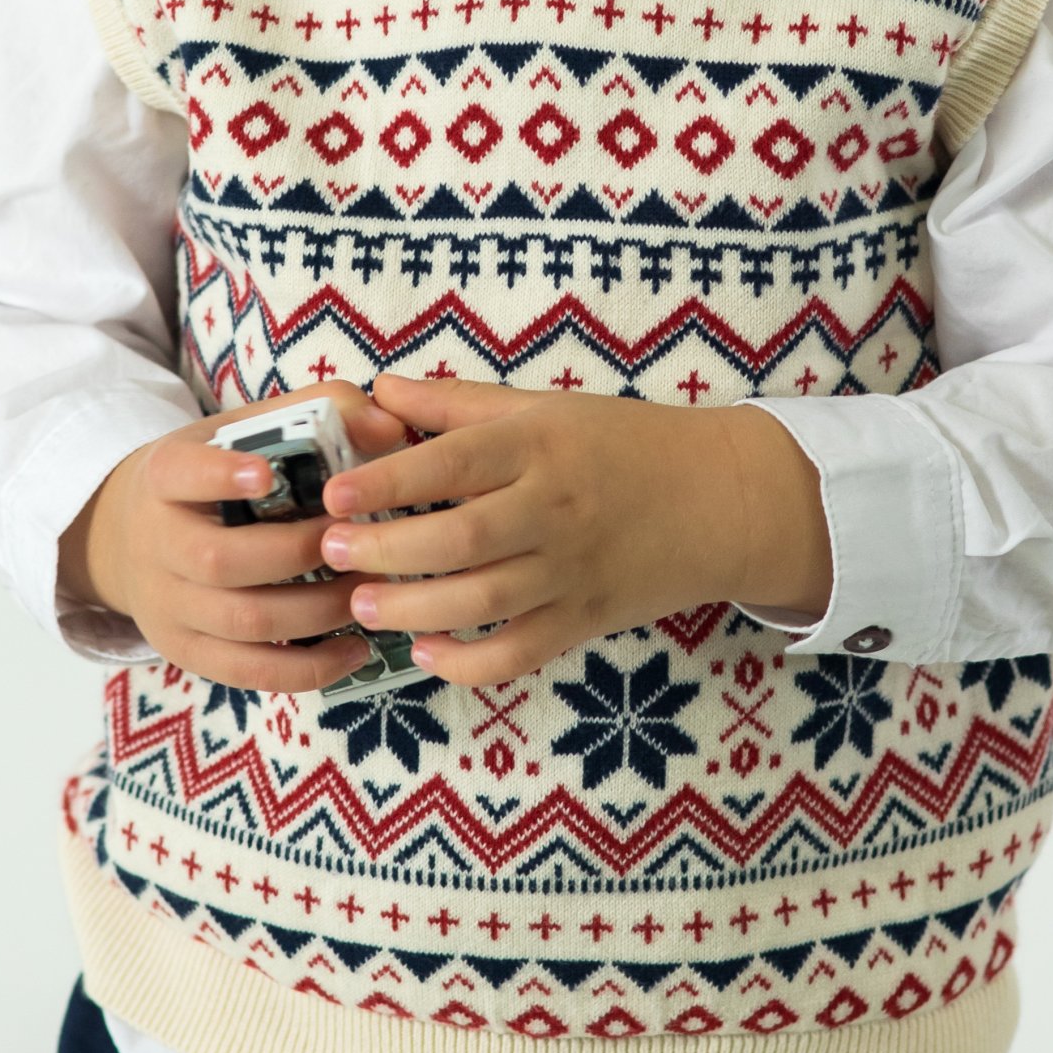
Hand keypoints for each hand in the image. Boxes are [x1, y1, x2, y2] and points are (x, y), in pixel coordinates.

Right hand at [56, 382, 409, 691]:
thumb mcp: (243, 431)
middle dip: (298, 554)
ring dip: (317, 611)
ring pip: (242, 622)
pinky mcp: (186, 651)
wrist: (130, 535)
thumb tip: (389, 426)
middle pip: (220, 561)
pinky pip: (248, 672)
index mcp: (165, 476)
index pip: (181, 474)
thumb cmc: (213, 475)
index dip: (220, 476)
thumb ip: (315, 411)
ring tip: (367, 591)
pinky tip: (355, 649)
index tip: (266, 474)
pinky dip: (308, 668)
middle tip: (355, 541)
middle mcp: (157, 543)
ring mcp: (167, 605)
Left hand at [316, 376, 832, 685]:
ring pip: (482, 602)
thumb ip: (457, 404)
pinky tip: (424, 651)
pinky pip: (519, 653)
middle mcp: (554, 509)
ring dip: (412, 609)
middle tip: (332, 552)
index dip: (389, 481)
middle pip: (460, 540)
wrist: (720, 498)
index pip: (454, 463)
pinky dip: (467, 662)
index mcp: (540, 445)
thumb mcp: (544, 408)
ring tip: (361, 604)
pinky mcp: (585, 621)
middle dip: (386, 550)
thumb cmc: (622, 443)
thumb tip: (375, 390)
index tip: (333, 494)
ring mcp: (571, 571)